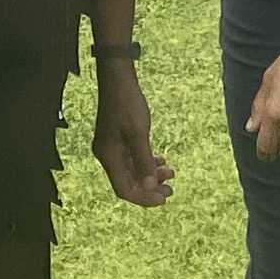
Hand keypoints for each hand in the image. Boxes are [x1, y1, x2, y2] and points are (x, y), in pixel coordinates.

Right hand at [91, 57, 173, 206]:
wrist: (118, 80)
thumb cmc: (127, 104)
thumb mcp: (138, 133)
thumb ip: (144, 161)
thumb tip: (149, 186)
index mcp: (109, 157)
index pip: (124, 189)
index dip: (144, 198)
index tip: (164, 198)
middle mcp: (107, 156)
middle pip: (128, 183)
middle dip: (149, 189)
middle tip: (171, 189)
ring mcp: (112, 148)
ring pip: (132, 172)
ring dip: (150, 176)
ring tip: (171, 174)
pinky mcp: (118, 140)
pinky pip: (132, 159)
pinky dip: (147, 163)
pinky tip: (161, 161)